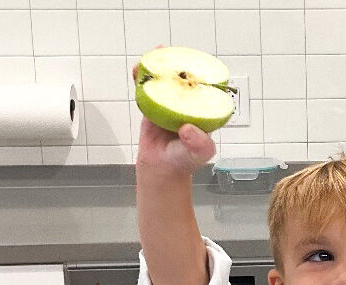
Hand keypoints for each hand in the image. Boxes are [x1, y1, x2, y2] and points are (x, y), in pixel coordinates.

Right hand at [132, 46, 215, 175]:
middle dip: (180, 64)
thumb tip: (188, 129)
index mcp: (204, 112)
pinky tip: (139, 69)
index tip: (195, 64)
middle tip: (172, 54)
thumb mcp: (199, 154)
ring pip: (167, 81)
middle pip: (186, 80)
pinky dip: (143, 78)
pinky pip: (149, 89)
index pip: (207, 90)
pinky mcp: (155, 105)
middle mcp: (189, 105)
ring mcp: (171, 104)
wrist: (163, 169)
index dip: (202, 74)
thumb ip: (199, 145)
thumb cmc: (184, 161)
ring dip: (161, 66)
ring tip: (156, 54)